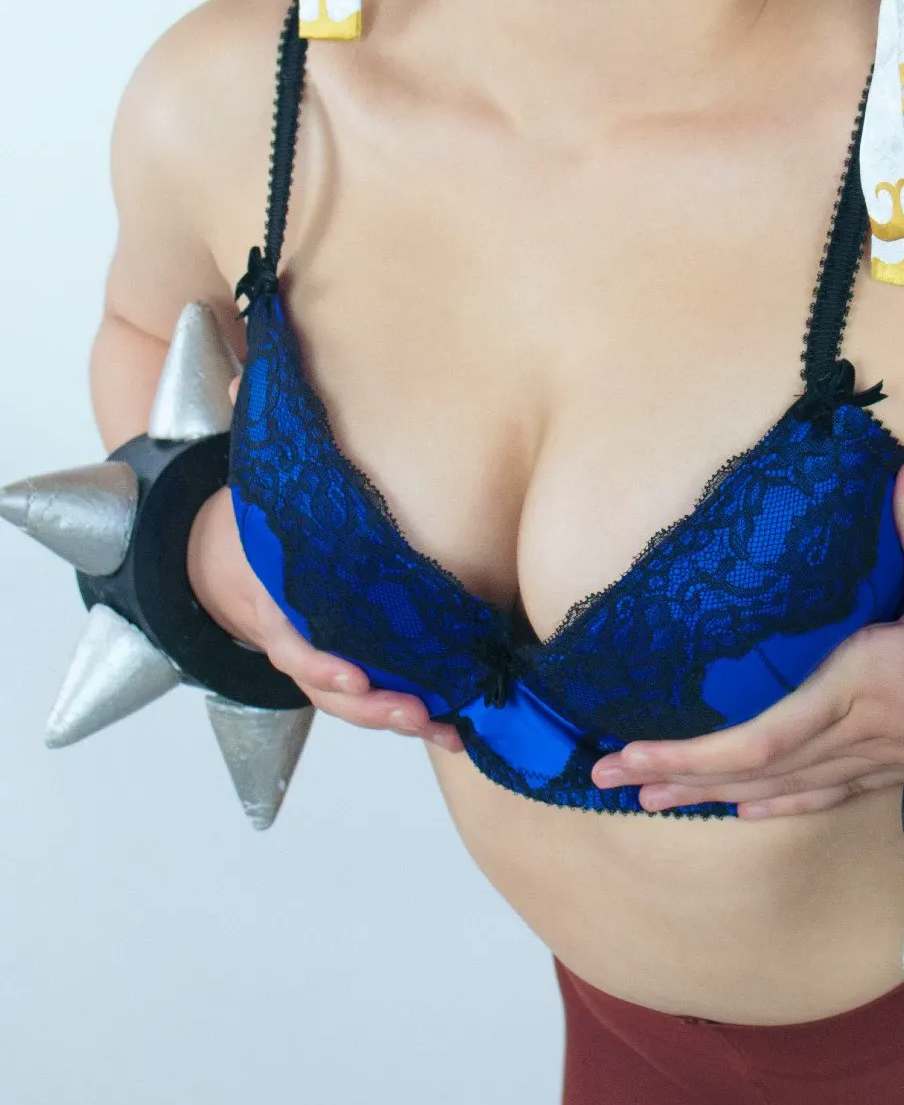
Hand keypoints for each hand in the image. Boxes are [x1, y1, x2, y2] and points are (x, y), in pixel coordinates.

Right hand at [184, 374, 462, 753]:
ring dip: (404, 716)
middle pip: (332, 686)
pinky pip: (386, 700)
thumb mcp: (259, 478)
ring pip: (360, 702)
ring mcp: (332, 658)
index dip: (321, 660)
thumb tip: (242, 378)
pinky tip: (461, 726)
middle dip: (373, 703)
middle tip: (416, 708)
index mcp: (276, 597)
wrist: (248, 561)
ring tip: (448, 725)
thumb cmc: (271, 519)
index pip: (292, 639)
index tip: (351, 671)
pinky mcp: (364, 668)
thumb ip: (254, 432)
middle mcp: (302, 638)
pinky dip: (421, 716)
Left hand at [589, 447, 903, 816]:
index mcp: (853, 690)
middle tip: (603, 779)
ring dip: (709, 795)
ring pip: (775, 790)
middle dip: (674, 775)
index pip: (756, 737)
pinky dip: (773, 804)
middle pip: (748, 769)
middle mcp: (849, 737)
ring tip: (647, 796)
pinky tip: (743, 811)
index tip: (630, 753)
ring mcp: (867, 764)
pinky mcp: (886, 776)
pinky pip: (816, 797)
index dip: (689, 753)